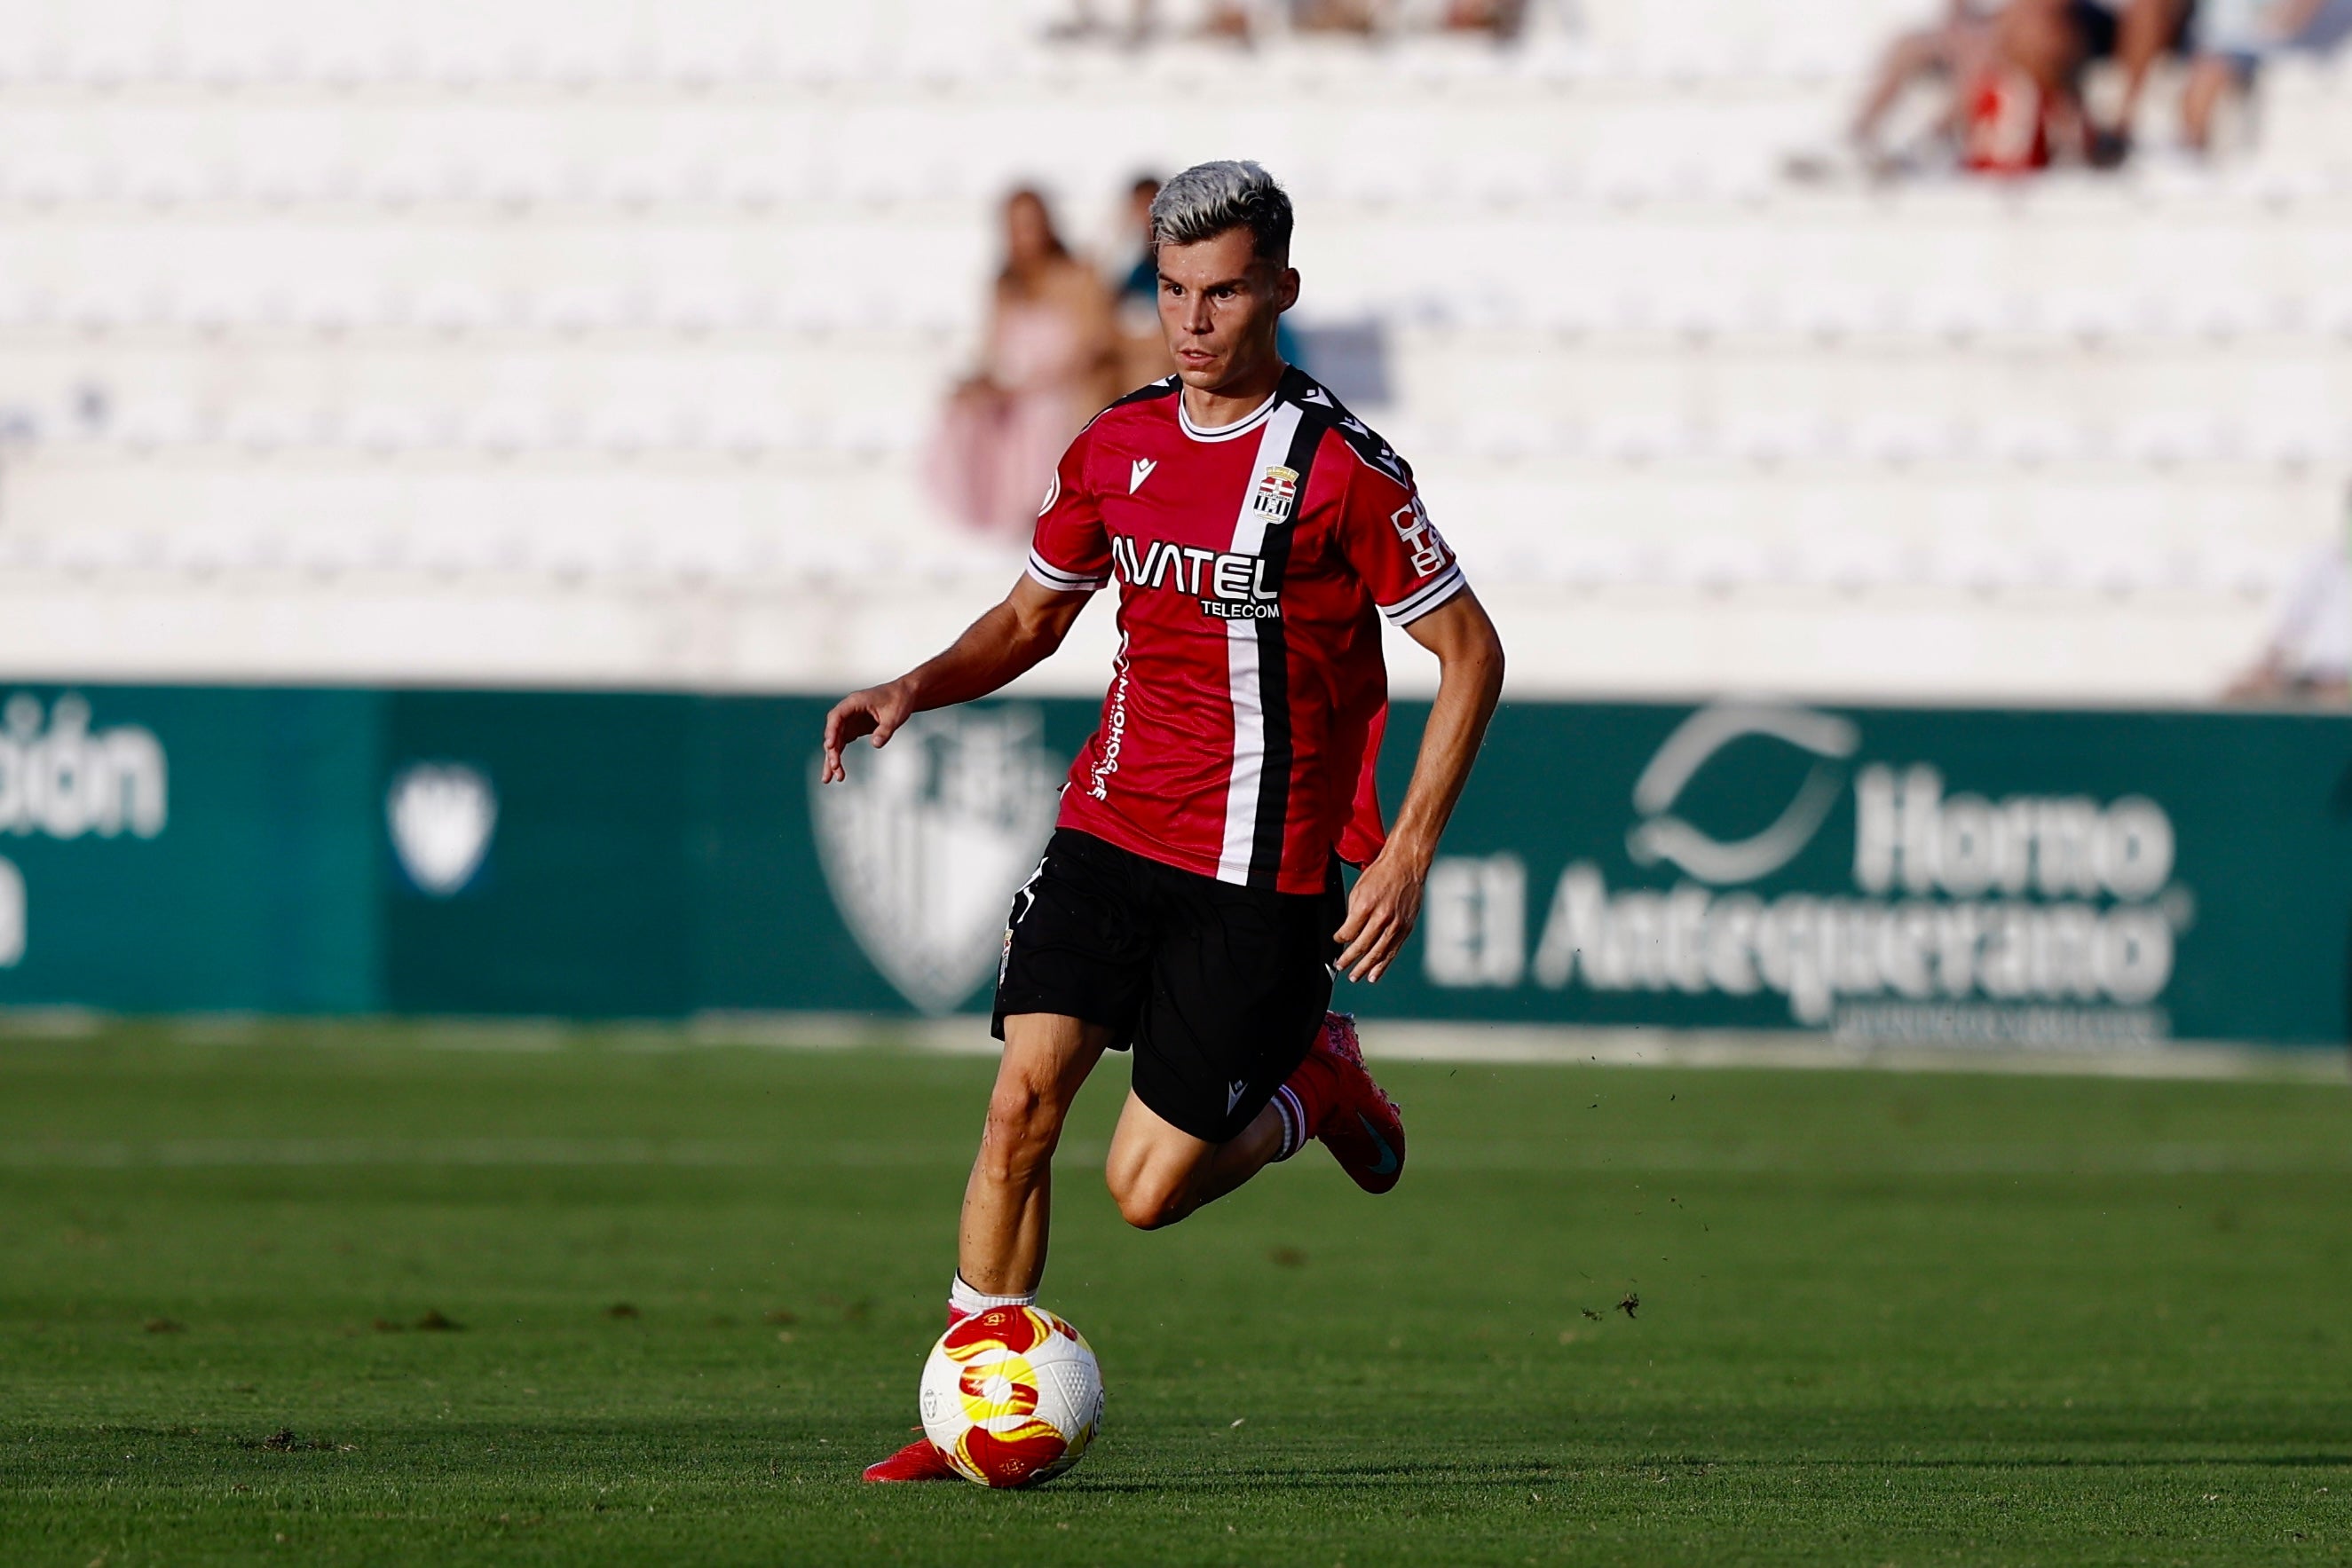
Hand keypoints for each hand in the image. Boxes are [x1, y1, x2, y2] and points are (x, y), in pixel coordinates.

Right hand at [820, 681, 914, 783]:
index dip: (831, 731)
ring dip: (832, 758)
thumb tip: (876, 745)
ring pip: (835, 741)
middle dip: (831, 751)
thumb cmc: (899, 701)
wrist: (904, 696)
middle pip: (833, 732)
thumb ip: (885, 730)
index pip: (837, 716)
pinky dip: (839, 757)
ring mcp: (849, 721)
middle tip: (834, 768)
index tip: (829, 746)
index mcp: (854, 702)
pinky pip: (842, 744)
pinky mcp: (853, 729)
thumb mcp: (895, 716)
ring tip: (830, 779)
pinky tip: (838, 773)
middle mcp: (847, 711)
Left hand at [1332, 846, 1427, 983]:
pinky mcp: (1406, 928)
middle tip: (1340, 967)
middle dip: (1349, 959)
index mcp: (1366, 906)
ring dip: (1365, 968)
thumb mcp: (1358, 890)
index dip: (1340, 940)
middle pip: (1362, 946)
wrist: (1406, 866)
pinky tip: (1374, 974)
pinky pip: (1392, 951)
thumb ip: (1353, 913)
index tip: (1336, 942)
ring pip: (1378, 953)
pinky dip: (1383, 965)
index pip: (1349, 932)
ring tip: (1355, 977)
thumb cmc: (1381, 875)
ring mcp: (1396, 925)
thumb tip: (1347, 933)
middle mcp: (1382, 918)